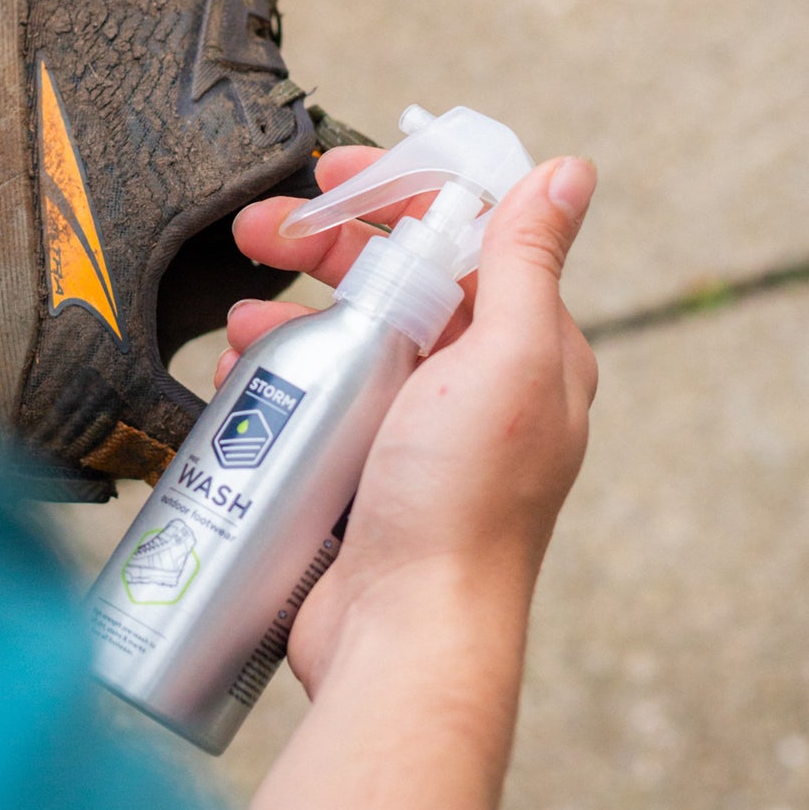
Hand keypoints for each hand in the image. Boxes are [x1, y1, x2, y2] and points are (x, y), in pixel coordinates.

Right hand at [221, 149, 597, 696]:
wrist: (402, 638)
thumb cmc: (459, 507)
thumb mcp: (507, 363)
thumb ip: (528, 262)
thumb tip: (569, 171)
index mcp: (526, 350)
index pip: (464, 238)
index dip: (399, 194)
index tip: (331, 179)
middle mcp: (476, 387)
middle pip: (395, 282)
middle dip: (322, 249)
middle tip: (257, 234)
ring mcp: (414, 433)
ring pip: (346, 341)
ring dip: (288, 318)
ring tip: (239, 327)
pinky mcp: (361, 475)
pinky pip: (316, 403)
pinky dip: (277, 381)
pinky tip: (241, 383)